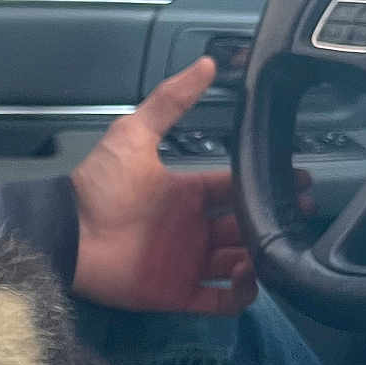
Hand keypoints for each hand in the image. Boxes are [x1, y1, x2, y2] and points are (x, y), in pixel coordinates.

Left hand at [71, 58, 310, 314]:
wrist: (66, 234)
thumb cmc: (96, 186)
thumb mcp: (133, 134)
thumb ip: (169, 101)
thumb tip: (206, 64)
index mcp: (185, 192)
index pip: (235, 188)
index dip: (264, 184)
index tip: (299, 181)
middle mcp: (191, 227)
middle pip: (244, 226)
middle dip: (271, 220)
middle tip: (296, 213)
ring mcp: (186, 261)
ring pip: (240, 262)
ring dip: (259, 257)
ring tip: (270, 246)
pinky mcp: (177, 292)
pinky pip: (220, 301)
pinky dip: (240, 293)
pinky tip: (246, 275)